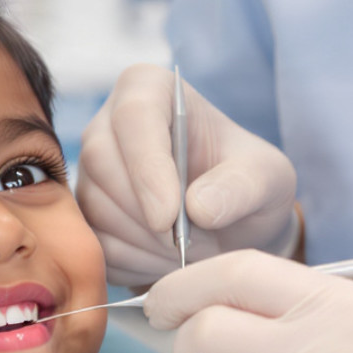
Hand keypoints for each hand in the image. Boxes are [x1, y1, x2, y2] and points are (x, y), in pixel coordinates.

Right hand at [76, 64, 298, 287]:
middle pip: (102, 163)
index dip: (147, 168)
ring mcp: (89, 171)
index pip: (134, 117)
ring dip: (145, 242)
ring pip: (95, 209)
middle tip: (190, 241)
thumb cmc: (247, 187)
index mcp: (151, 90)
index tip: (169, 218)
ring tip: (186, 247)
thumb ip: (242, 187)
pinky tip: (165, 257)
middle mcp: (109, 124)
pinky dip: (134, 262)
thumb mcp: (269, 180)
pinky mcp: (83, 214)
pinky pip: (96, 245)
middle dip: (146, 213)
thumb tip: (199, 207)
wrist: (230, 227)